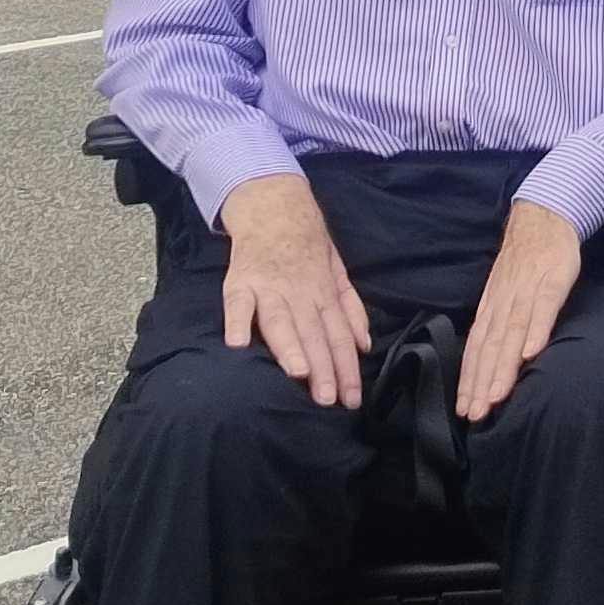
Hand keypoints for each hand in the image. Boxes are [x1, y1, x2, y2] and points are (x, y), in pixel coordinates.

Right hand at [220, 171, 370, 406]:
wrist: (273, 205)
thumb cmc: (308, 247)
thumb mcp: (338, 272)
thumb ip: (351, 309)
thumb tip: (365, 345)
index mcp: (325, 293)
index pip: (340, 336)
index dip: (347, 368)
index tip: (352, 398)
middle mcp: (300, 292)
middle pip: (314, 333)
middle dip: (323, 368)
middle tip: (328, 399)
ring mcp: (269, 286)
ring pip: (281, 320)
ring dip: (290, 346)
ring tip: (298, 372)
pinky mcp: (240, 280)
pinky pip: (237, 303)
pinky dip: (238, 321)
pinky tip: (238, 344)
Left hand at [457, 200, 584, 422]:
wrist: (543, 217)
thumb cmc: (525, 262)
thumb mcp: (506, 293)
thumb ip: (500, 325)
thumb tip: (492, 362)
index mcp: (491, 308)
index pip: (476, 349)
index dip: (470, 380)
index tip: (465, 410)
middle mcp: (503, 303)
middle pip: (490, 347)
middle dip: (481, 383)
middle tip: (476, 414)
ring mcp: (527, 291)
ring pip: (511, 333)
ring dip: (503, 366)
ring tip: (497, 395)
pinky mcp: (553, 280)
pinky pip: (543, 308)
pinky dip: (536, 330)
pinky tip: (532, 353)